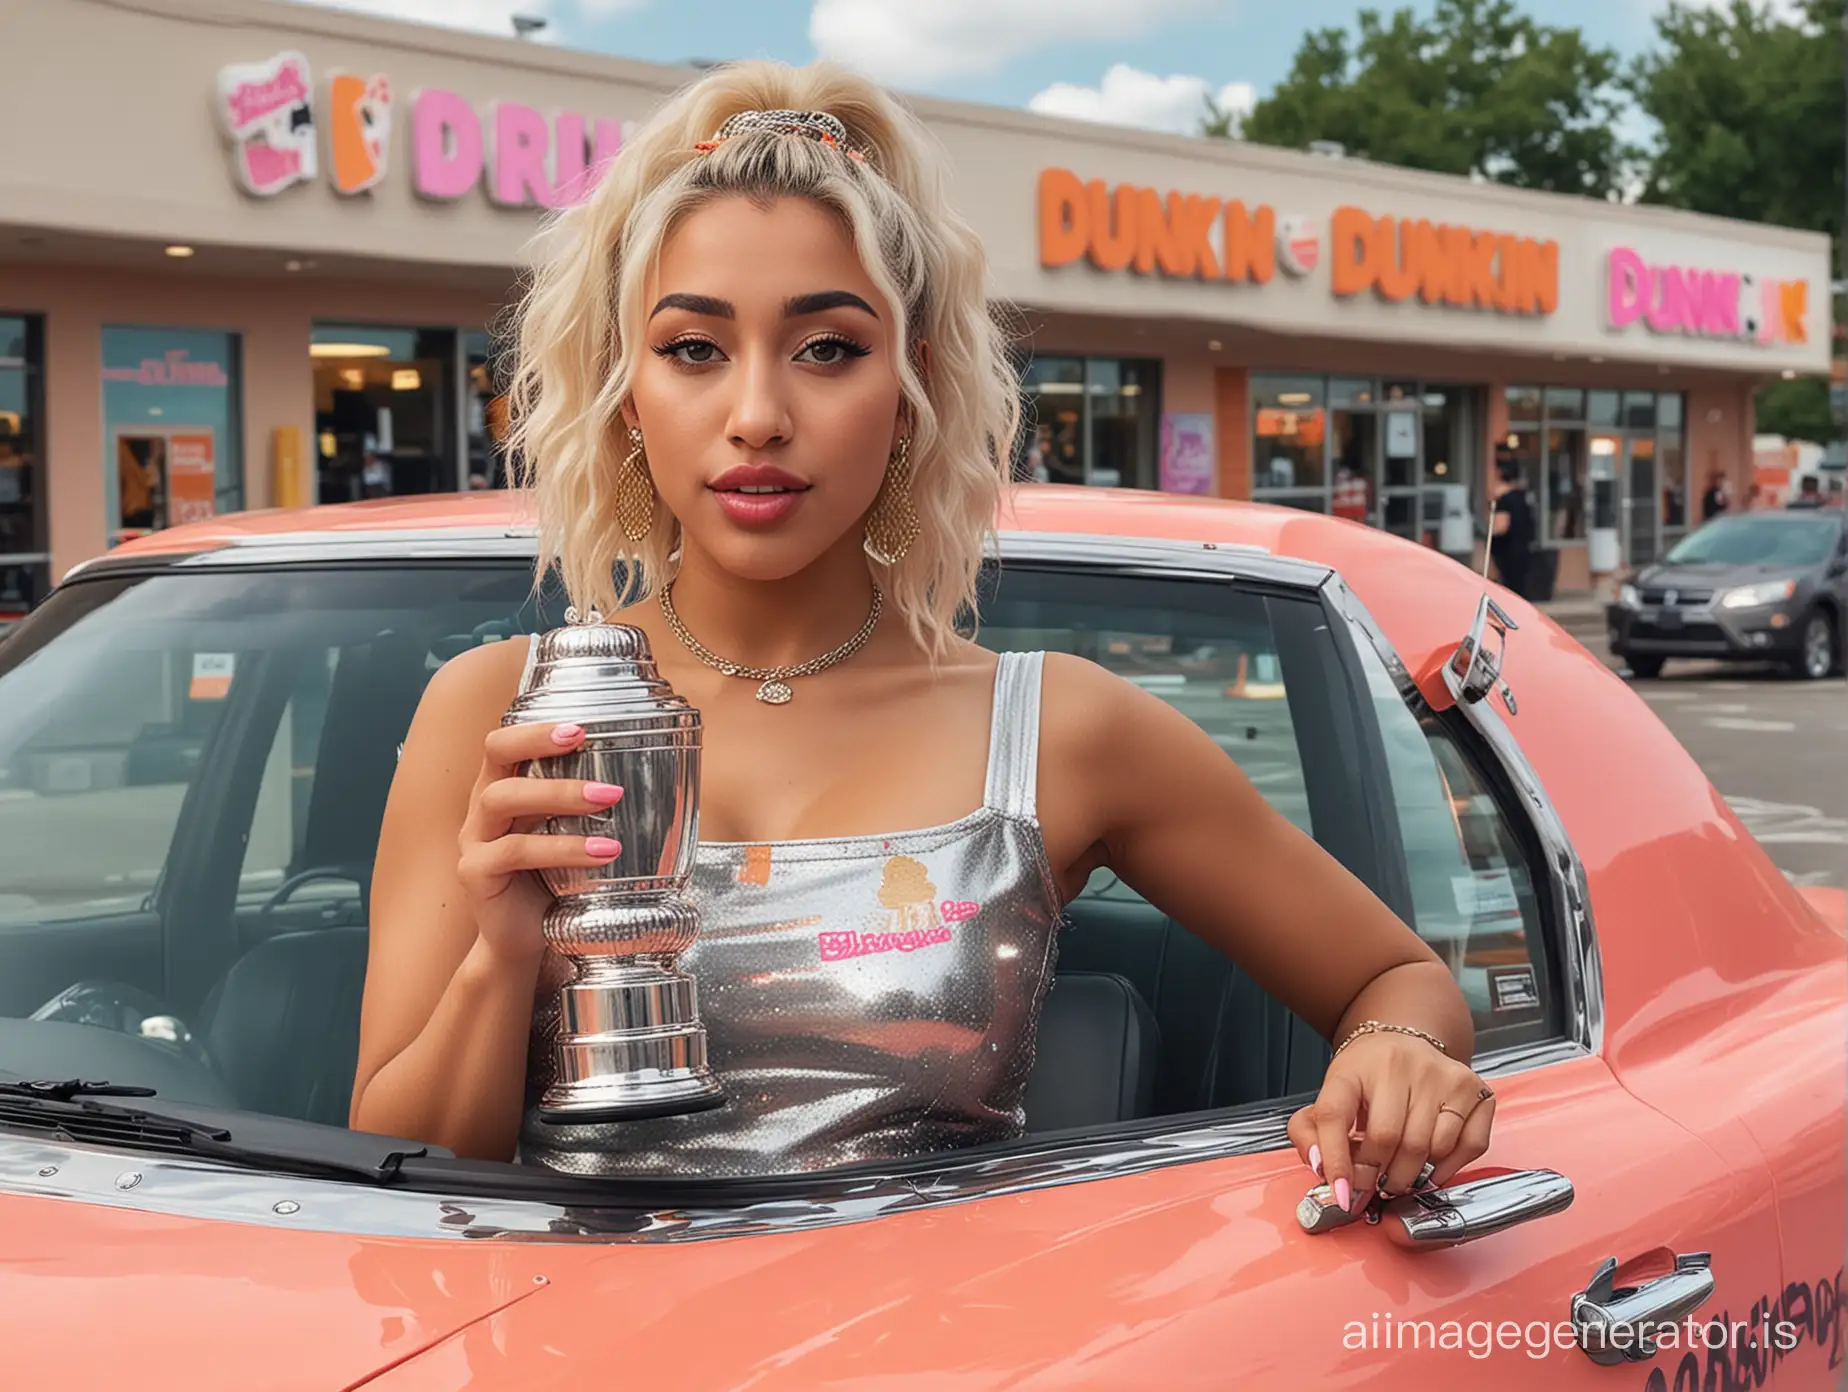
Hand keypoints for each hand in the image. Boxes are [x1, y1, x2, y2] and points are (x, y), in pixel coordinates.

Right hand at [457, 720, 625, 963]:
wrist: (523, 941)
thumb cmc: (551, 881)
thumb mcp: (568, 835)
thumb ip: (587, 808)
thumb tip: (654, 780)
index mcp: (501, 790)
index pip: (504, 743)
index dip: (535, 729)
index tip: (579, 727)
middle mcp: (482, 809)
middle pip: (496, 758)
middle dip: (542, 746)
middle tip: (587, 743)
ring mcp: (474, 841)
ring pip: (503, 799)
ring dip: (559, 794)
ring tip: (609, 801)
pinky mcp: (476, 875)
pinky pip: (514, 851)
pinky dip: (561, 848)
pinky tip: (601, 853)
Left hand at [1286, 1031, 1494, 1212]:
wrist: (1401, 1044)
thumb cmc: (1364, 1081)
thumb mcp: (1328, 1098)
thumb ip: (1309, 1134)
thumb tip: (1322, 1169)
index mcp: (1351, 1068)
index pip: (1334, 1115)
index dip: (1335, 1160)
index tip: (1341, 1194)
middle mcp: (1398, 1064)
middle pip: (1388, 1138)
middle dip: (1378, 1176)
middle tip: (1374, 1186)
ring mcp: (1441, 1074)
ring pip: (1430, 1146)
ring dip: (1413, 1176)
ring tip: (1399, 1174)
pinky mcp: (1474, 1088)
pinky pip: (1469, 1145)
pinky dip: (1449, 1168)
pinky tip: (1431, 1165)